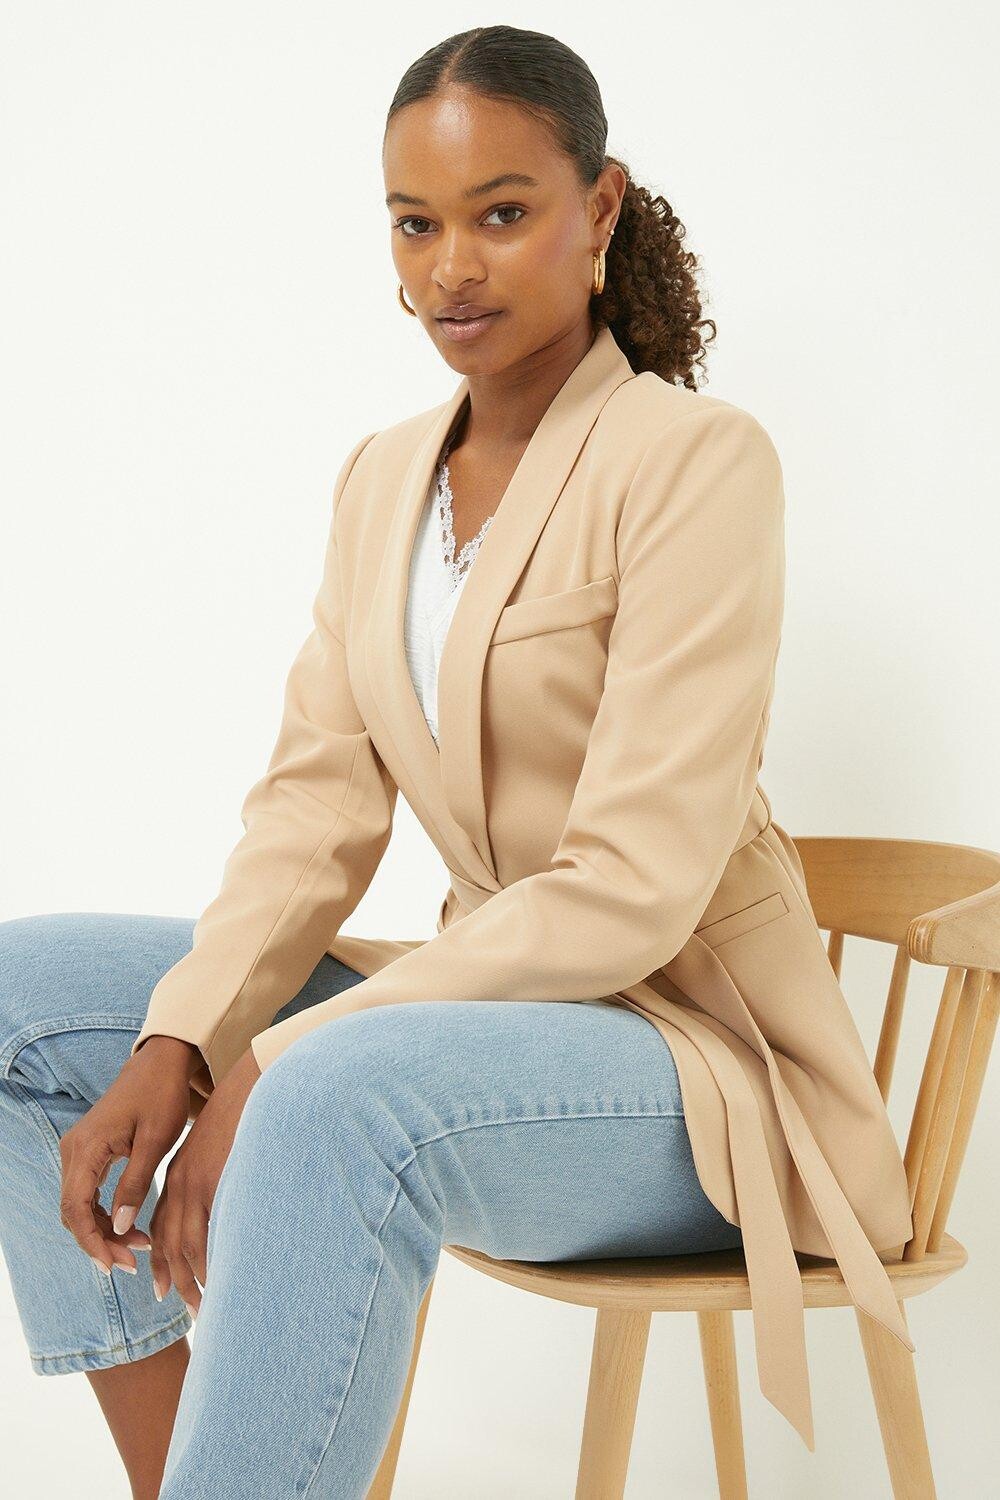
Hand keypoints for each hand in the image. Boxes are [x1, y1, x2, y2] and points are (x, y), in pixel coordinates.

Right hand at [59, 1039, 197, 1275]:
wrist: (159, 1064)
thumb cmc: (161, 1095)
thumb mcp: (155, 1140)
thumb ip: (136, 1183)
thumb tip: (122, 1228)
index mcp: (87, 1146)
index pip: (76, 1207)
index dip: (92, 1241)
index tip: (114, 1265)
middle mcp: (74, 1149)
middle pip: (74, 1211)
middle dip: (100, 1242)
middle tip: (133, 1263)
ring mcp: (78, 1150)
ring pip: (79, 1205)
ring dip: (104, 1230)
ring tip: (139, 1248)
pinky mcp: (89, 1152)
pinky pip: (87, 1193)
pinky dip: (105, 1214)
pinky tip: (130, 1227)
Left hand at [147, 1045, 261, 1313]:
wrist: (255, 1085)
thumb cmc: (250, 1116)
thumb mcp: (225, 1149)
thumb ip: (219, 1179)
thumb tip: (229, 1207)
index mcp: (181, 1173)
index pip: (164, 1225)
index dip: (164, 1259)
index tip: (165, 1287)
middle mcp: (180, 1180)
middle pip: (167, 1240)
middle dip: (173, 1277)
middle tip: (188, 1306)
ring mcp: (193, 1181)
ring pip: (181, 1244)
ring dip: (188, 1279)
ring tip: (202, 1306)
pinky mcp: (210, 1181)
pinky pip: (203, 1232)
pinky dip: (204, 1261)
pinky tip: (213, 1280)